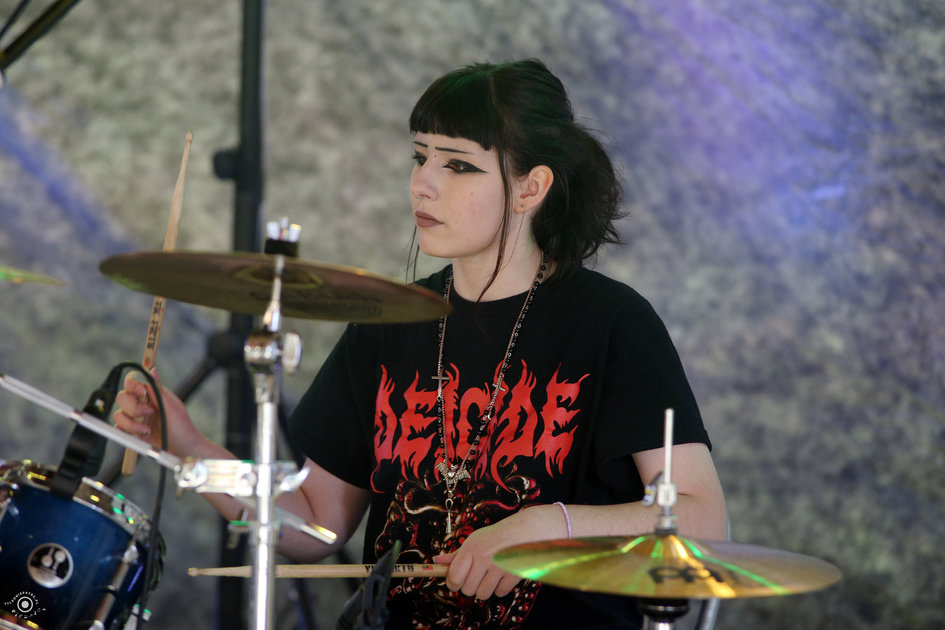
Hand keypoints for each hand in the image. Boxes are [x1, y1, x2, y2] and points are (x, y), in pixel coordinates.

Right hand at [112, 369, 204, 456]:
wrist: (183, 450)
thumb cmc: (182, 428)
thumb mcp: (172, 407)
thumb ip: (158, 390)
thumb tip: (152, 369)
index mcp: (152, 394)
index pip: (133, 381)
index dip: (133, 385)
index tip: (142, 393)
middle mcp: (142, 404)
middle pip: (123, 397)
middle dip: (133, 407)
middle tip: (150, 413)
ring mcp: (136, 418)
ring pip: (119, 415)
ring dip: (132, 424)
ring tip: (148, 430)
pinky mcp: (132, 432)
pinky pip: (119, 429)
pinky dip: (125, 432)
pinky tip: (138, 435)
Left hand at [434, 505, 561, 598]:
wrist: (525, 530)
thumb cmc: (496, 536)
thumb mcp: (474, 540)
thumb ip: (456, 554)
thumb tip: (436, 561)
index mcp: (472, 548)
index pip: (454, 577)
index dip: (453, 583)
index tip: (457, 582)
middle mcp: (484, 557)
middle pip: (468, 589)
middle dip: (471, 586)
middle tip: (478, 576)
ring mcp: (499, 566)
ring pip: (483, 594)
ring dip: (486, 588)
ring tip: (491, 575)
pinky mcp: (513, 574)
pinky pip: (499, 593)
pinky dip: (500, 588)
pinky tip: (503, 575)